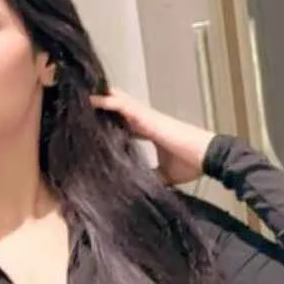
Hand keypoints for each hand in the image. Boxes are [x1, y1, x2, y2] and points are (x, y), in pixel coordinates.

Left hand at [89, 87, 214, 185]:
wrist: (207, 156)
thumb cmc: (191, 163)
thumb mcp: (164, 175)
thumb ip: (150, 176)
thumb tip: (136, 188)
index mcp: (148, 130)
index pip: (122, 122)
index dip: (107, 120)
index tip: (89, 121)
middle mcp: (144, 120)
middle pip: (117, 107)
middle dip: (99, 104)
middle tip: (76, 101)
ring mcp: (146, 116)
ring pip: (117, 101)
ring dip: (99, 97)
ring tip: (77, 94)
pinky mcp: (147, 117)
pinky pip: (123, 106)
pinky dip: (107, 101)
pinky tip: (91, 98)